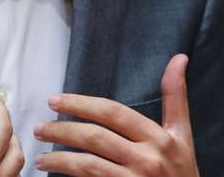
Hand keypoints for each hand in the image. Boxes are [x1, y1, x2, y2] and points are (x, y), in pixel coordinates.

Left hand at [34, 54, 197, 176]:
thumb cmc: (182, 171)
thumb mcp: (183, 135)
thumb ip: (176, 97)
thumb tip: (179, 58)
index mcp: (159, 138)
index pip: (113, 114)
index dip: (81, 104)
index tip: (56, 100)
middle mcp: (147, 159)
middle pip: (95, 138)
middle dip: (62, 130)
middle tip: (40, 127)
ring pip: (87, 165)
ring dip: (59, 159)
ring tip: (41, 156)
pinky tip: (54, 173)